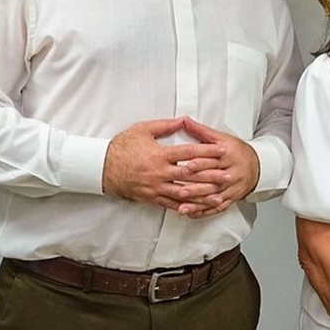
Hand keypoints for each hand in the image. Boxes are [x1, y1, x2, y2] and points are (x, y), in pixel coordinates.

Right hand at [102, 116, 225, 211]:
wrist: (101, 168)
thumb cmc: (121, 147)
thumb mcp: (142, 130)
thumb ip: (165, 125)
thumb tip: (183, 120)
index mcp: (160, 155)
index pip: (189, 153)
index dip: (207, 151)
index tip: (222, 151)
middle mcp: (159, 173)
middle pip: (190, 175)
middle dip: (211, 176)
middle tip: (228, 176)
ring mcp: (156, 187)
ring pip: (184, 193)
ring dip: (203, 196)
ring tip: (219, 197)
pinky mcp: (151, 198)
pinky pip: (171, 205)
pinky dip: (185, 207)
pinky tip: (198, 209)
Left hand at [173, 117, 260, 217]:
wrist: (257, 166)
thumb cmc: (236, 151)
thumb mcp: (221, 138)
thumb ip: (201, 131)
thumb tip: (184, 120)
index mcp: (229, 155)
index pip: (214, 160)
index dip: (202, 163)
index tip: (189, 165)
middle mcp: (232, 173)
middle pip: (213, 180)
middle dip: (196, 186)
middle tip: (180, 190)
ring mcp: (232, 188)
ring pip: (214, 197)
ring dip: (198, 203)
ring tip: (182, 206)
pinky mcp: (231, 199)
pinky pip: (218, 208)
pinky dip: (204, 212)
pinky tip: (191, 214)